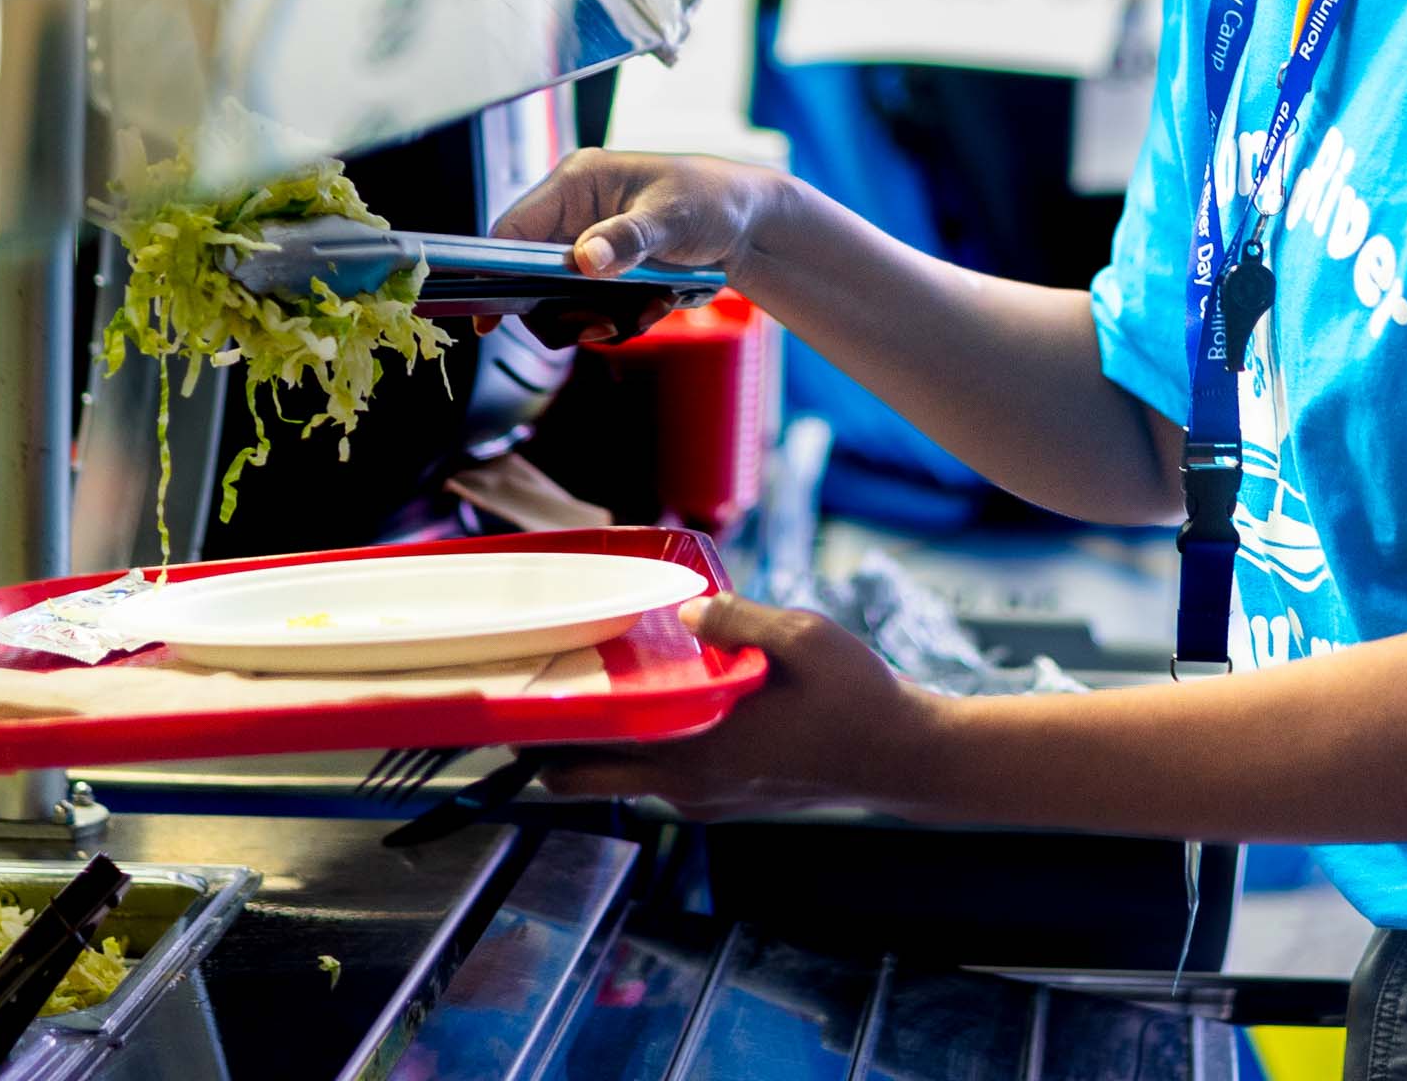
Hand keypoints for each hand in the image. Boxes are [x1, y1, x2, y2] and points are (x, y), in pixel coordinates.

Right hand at [475, 150, 791, 340]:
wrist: (752, 225)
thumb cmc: (714, 200)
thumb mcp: (671, 217)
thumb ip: (627, 239)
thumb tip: (584, 260)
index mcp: (577, 183)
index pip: (511, 230)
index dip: (494, 274)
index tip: (490, 316)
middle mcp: (575, 215)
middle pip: (530, 277)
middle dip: (563, 310)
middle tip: (602, 327)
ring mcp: (590, 246)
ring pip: (562, 302)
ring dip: (599, 319)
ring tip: (644, 314)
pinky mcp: (608, 273)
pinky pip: (594, 310)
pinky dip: (622, 320)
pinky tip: (656, 307)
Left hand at [539, 595, 947, 819]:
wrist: (906, 758)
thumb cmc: (859, 697)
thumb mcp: (804, 638)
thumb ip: (738, 619)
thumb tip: (682, 606)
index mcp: (697, 750)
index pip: (586, 753)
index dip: (534, 730)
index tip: (501, 697)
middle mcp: (688, 786)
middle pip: (581, 780)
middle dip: (543, 746)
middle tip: (524, 691)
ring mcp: (703, 800)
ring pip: (619, 778)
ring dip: (594, 741)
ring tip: (582, 682)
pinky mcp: (722, 800)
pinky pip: (657, 776)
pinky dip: (638, 745)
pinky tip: (650, 699)